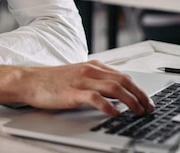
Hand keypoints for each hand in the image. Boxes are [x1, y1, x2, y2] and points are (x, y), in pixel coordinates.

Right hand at [0, 60, 153, 115]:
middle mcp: (91, 70)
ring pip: (114, 88)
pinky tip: (116, 113)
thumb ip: (96, 81)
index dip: (139, 88)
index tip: (148, 100)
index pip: (124, 75)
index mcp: (94, 66)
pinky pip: (96, 98)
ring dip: (130, 100)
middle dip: (140, 95)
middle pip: (124, 80)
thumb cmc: (53, 81)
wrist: (30, 81)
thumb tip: (117, 94)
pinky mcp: (73, 92)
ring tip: (138, 111)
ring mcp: (82, 80)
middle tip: (149, 108)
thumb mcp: (79, 76)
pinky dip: (109, 106)